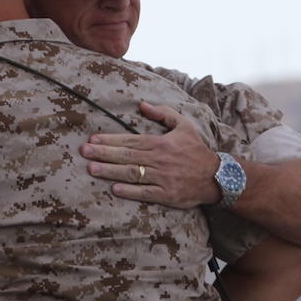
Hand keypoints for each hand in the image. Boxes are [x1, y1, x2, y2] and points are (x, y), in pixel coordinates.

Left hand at [80, 101, 221, 207]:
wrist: (216, 176)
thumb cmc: (196, 150)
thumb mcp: (184, 125)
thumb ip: (163, 113)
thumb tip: (142, 104)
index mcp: (161, 143)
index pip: (130, 141)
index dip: (110, 141)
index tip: (92, 140)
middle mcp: (160, 160)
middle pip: (127, 156)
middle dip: (104, 154)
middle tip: (83, 152)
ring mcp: (163, 178)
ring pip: (133, 173)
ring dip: (111, 171)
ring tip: (92, 169)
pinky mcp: (167, 195)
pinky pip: (146, 193)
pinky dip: (130, 191)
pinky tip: (114, 189)